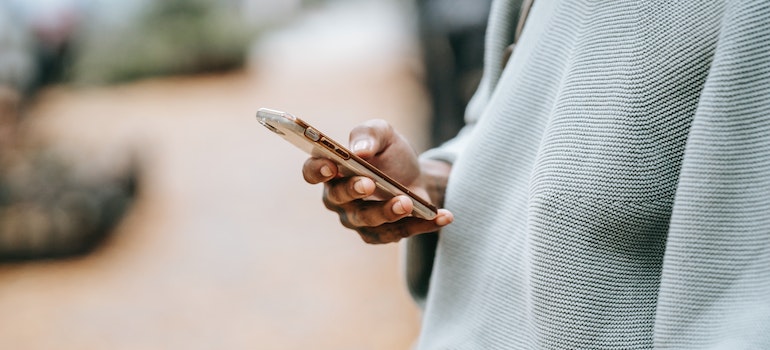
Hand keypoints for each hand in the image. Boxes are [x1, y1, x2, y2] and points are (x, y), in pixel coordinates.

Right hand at [302, 119, 452, 243]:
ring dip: (388, 212)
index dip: (317, 171)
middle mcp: (338, 198)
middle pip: (339, 199)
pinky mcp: (382, 234)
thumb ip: (369, 134)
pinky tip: (444, 216)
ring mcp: (359, 219)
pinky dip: (422, 224)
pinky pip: (400, 232)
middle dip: (354, 191)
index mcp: (331, 169)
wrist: (414, 174)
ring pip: (368, 221)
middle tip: (369, 183)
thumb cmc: (389, 153)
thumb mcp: (383, 133)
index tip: (331, 166)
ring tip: (407, 202)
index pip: (312, 172)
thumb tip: (360, 149)